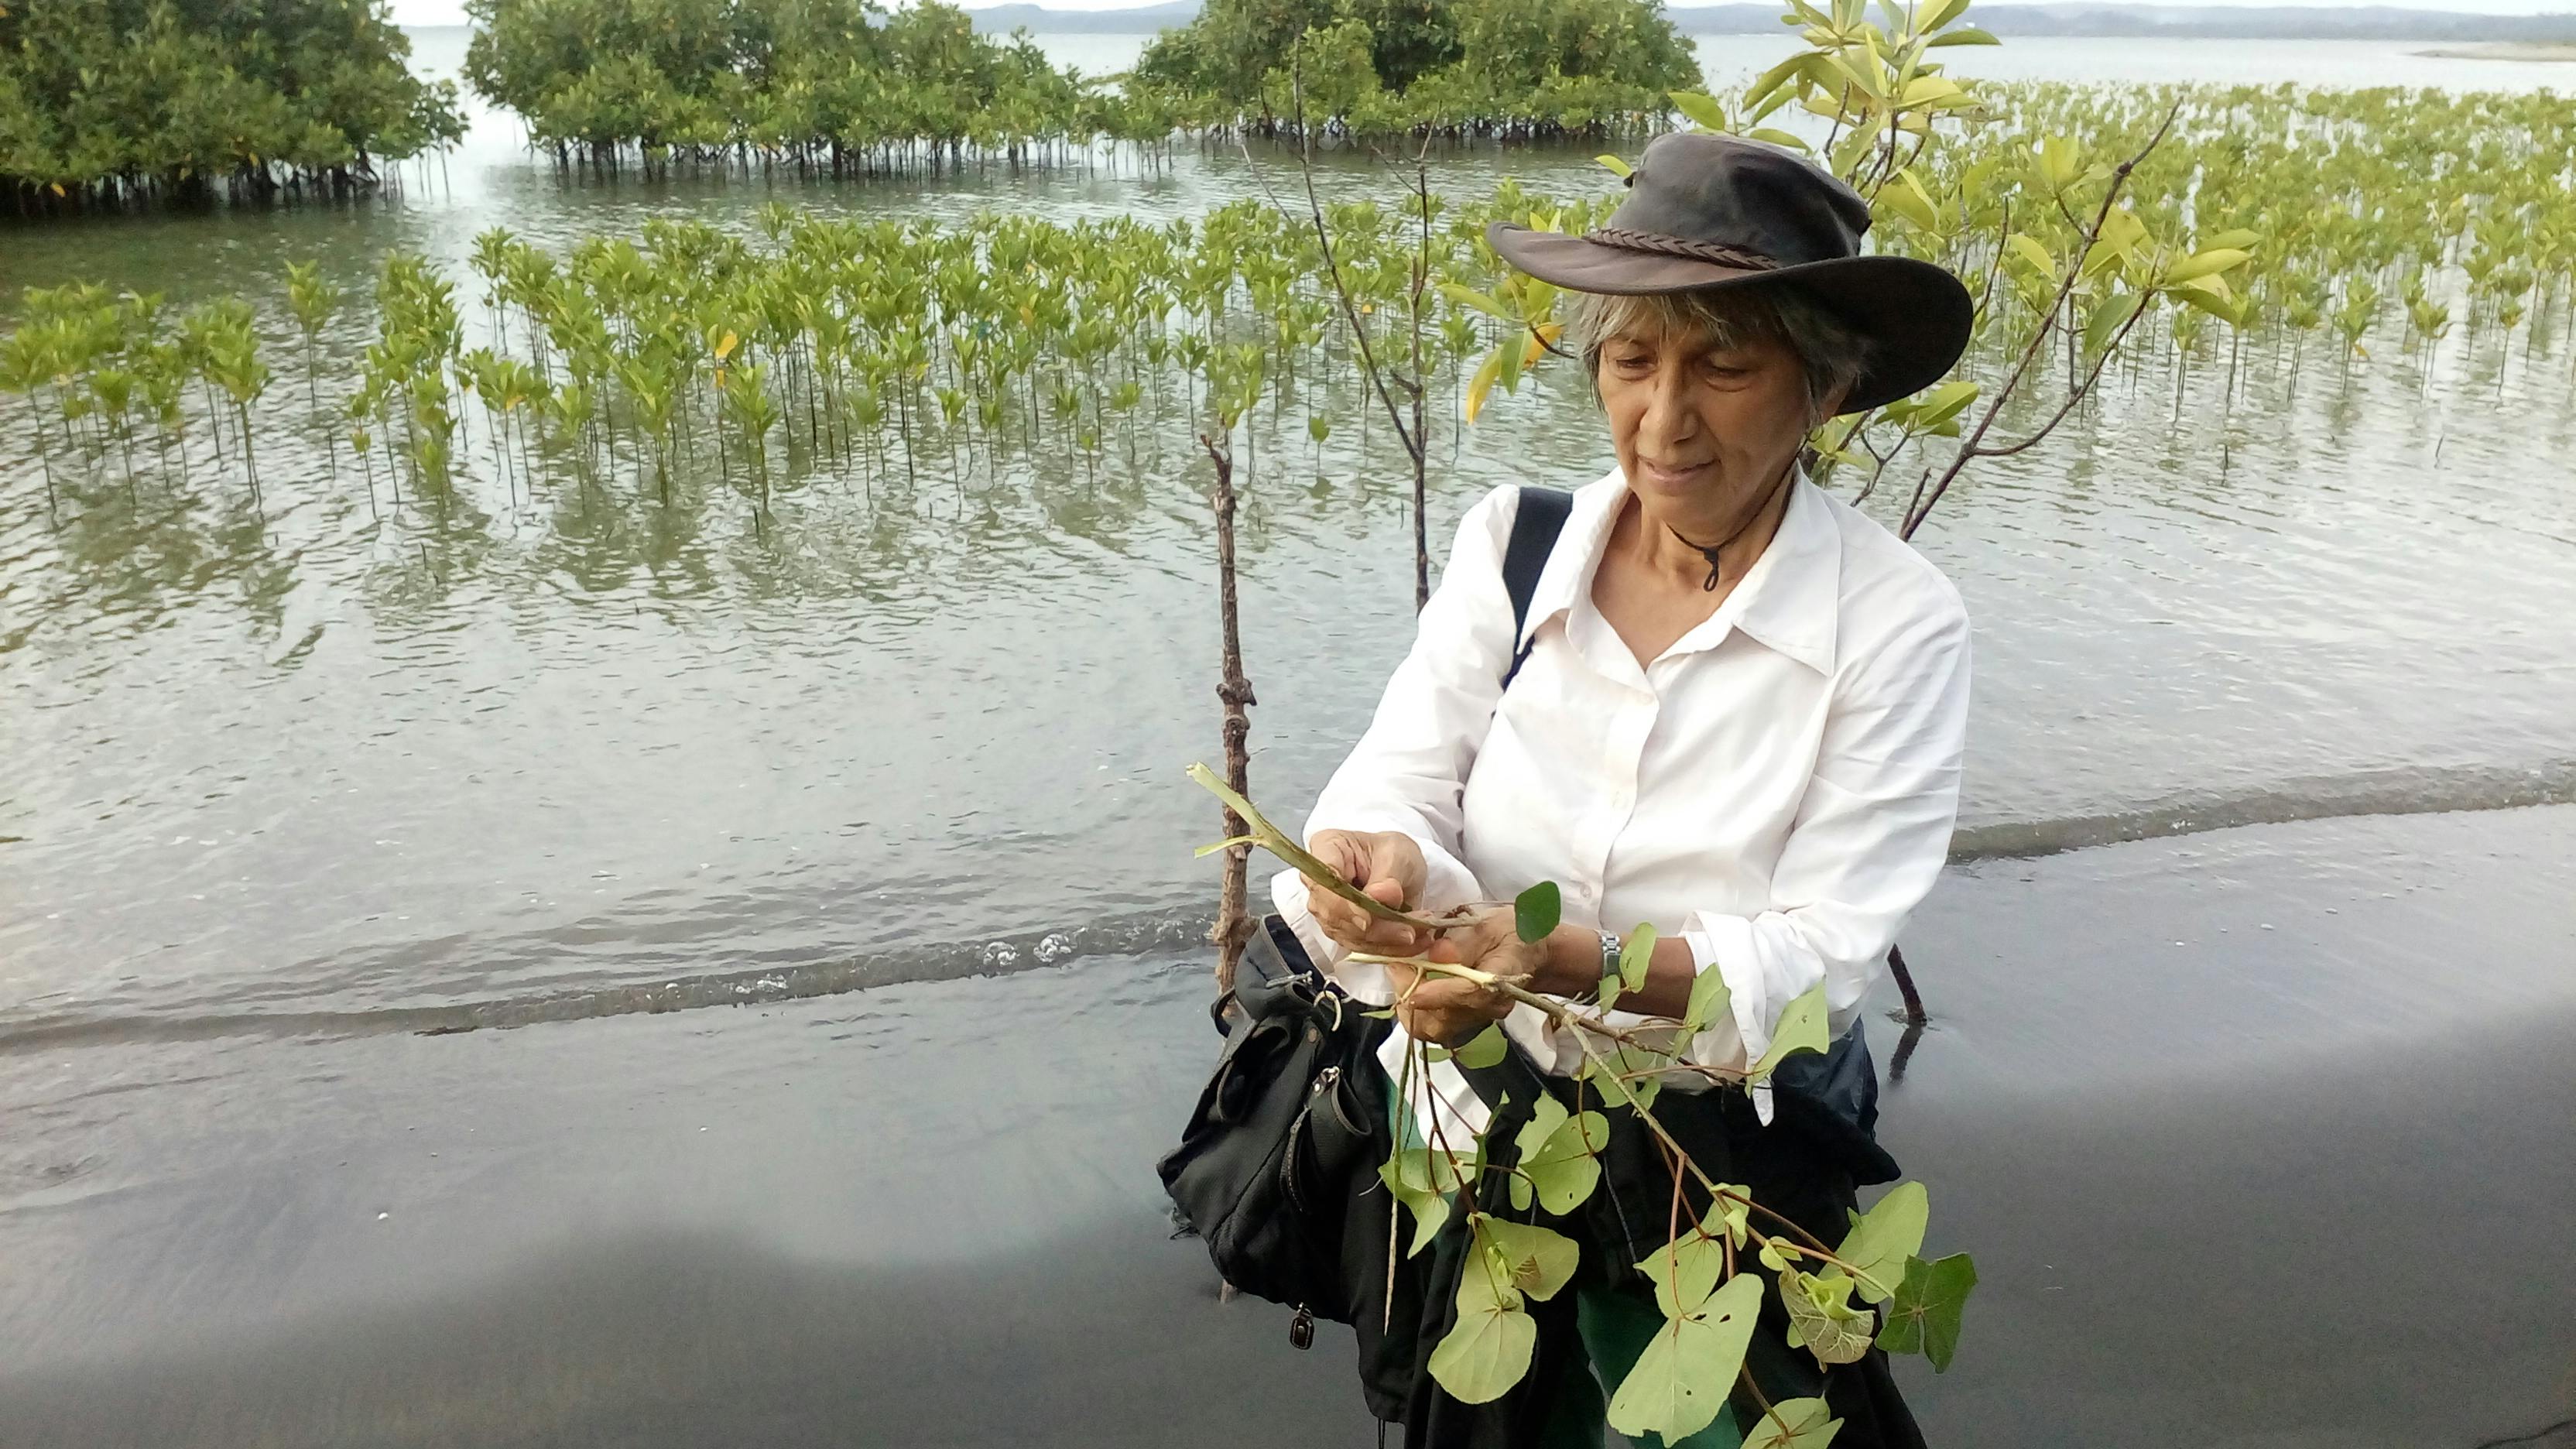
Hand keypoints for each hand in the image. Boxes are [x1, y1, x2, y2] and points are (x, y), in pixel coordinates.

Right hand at [1301, 829, 1431, 956]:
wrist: (1402, 868)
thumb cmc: (1394, 852)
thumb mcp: (1399, 853)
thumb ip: (1389, 874)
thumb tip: (1380, 895)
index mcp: (1327, 848)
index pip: (1322, 882)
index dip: (1342, 906)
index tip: (1368, 919)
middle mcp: (1320, 881)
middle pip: (1334, 915)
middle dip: (1373, 929)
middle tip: (1408, 930)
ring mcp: (1328, 908)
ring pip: (1348, 935)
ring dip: (1385, 941)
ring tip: (1417, 932)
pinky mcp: (1343, 929)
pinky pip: (1362, 946)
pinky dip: (1388, 948)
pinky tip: (1412, 942)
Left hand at [1388, 907, 1546, 1047]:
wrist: (1530, 954)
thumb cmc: (1512, 933)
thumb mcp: (1492, 925)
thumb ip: (1465, 941)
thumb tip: (1437, 954)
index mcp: (1503, 980)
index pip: (1468, 994)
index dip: (1437, 991)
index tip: (1408, 979)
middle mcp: (1489, 1009)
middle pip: (1442, 1019)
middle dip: (1410, 993)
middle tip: (1397, 962)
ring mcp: (1476, 1020)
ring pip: (1432, 1028)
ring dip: (1408, 1003)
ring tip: (1402, 971)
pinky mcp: (1464, 1024)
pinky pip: (1432, 1027)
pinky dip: (1413, 1010)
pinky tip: (1410, 984)